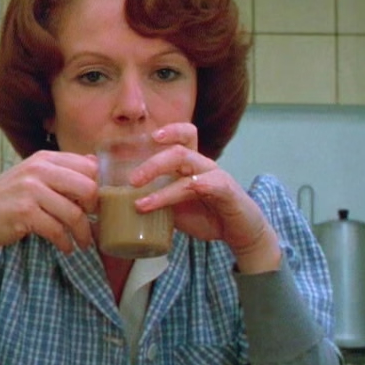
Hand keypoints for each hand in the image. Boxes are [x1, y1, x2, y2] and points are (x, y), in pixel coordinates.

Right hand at [0, 151, 98, 268]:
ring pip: (74, 213)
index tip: (95, 205)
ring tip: (82, 243)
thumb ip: (62, 170)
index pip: (88, 167)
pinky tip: (66, 248)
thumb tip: (96, 164)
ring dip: (82, 233)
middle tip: (92, 223)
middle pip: (88, 187)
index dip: (98, 188)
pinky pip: (57, 230)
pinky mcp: (25, 212)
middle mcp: (39, 169)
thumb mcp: (34, 176)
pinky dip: (65, 243)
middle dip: (95, 209)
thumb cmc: (8, 199)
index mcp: (45, 158)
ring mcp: (31, 190)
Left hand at [131, 123, 281, 272]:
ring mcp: (216, 176)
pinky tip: (171, 197)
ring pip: (187, 164)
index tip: (148, 137)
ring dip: (160, 181)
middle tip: (132, 180)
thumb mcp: (176, 208)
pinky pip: (206, 184)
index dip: (169, 131)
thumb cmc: (208, 215)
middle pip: (179, 150)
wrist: (240, 232)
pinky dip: (186, 189)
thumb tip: (124, 203)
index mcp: (192, 164)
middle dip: (153, 163)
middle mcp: (204, 165)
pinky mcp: (227, 191)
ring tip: (139, 198)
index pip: (184, 136)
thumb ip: (156, 200)